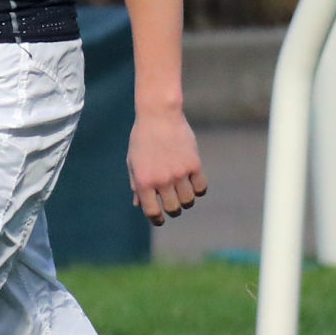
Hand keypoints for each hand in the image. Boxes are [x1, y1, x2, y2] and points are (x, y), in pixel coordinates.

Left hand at [128, 111, 206, 225]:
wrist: (159, 115)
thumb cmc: (142, 138)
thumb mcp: (133, 161)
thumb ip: (136, 184)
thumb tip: (138, 204)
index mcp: (144, 181)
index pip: (153, 212)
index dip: (157, 219)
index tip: (160, 219)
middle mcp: (162, 180)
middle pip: (173, 209)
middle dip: (173, 210)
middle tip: (173, 204)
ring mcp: (179, 173)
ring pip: (188, 201)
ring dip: (186, 201)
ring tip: (182, 193)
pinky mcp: (194, 164)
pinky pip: (201, 187)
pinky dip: (198, 189)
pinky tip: (193, 183)